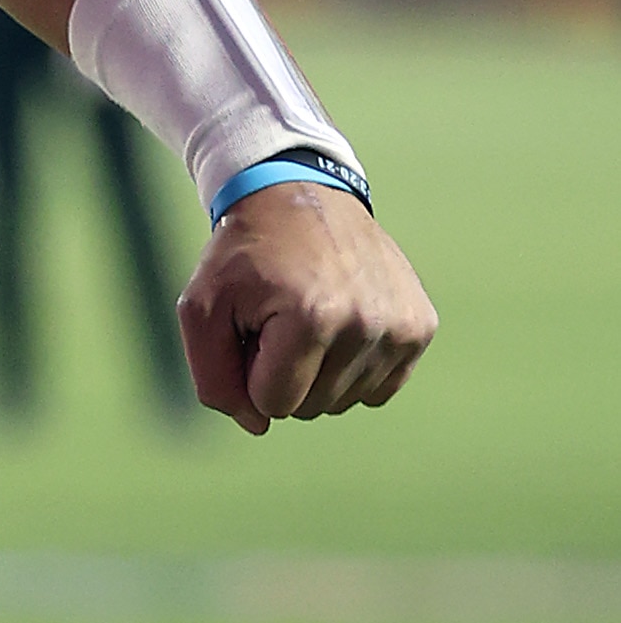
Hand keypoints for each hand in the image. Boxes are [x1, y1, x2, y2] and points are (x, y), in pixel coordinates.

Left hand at [177, 181, 434, 434]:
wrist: (298, 196)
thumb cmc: (243, 257)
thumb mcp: (201, 308)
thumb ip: (214, 378)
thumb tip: (259, 425)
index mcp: (311, 318)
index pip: (272, 402)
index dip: (249, 369)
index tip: (250, 324)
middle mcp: (367, 324)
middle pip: (311, 406)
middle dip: (282, 370)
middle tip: (277, 315)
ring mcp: (401, 326)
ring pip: (345, 401)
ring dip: (317, 370)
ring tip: (307, 314)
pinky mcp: (421, 325)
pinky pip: (379, 388)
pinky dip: (351, 367)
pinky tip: (339, 322)